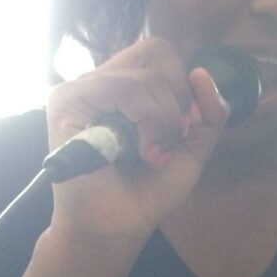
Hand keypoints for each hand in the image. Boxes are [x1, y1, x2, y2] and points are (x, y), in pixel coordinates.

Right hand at [46, 37, 228, 243]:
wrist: (117, 226)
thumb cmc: (148, 189)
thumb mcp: (193, 148)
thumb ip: (210, 112)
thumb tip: (201, 72)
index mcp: (129, 84)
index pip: (163, 54)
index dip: (183, 88)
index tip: (179, 129)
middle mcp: (105, 79)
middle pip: (157, 51)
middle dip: (175, 99)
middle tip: (166, 139)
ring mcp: (83, 87)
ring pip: (144, 75)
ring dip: (161, 119)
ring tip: (149, 152)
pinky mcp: (66, 100)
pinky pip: (119, 86)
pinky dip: (142, 118)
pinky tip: (136, 148)